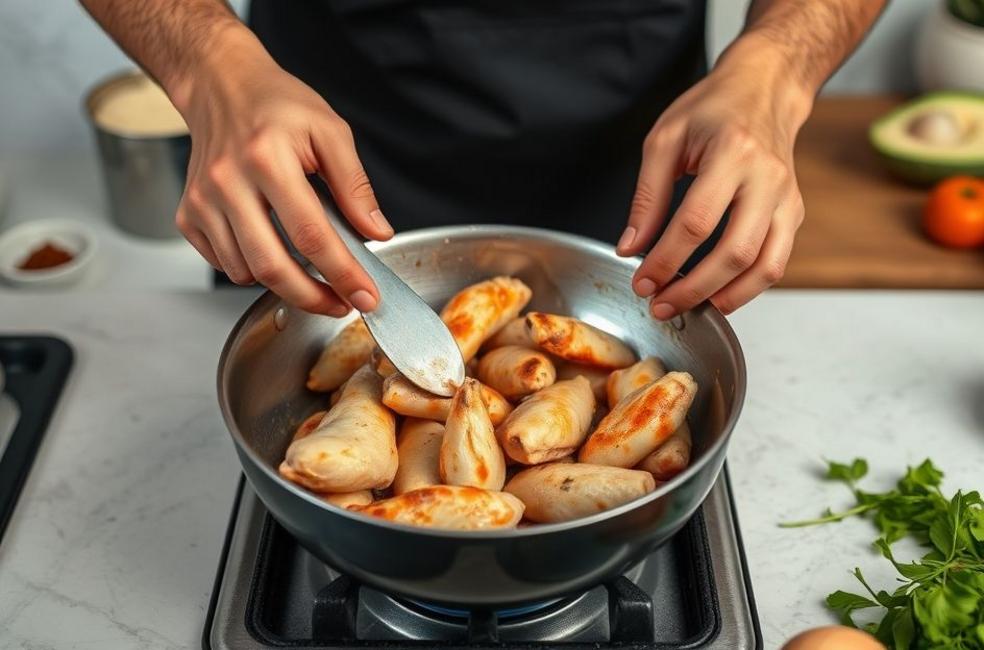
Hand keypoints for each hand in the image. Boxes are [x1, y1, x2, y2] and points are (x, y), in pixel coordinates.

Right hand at [170, 28, 390, 314]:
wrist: (222, 87)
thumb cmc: (278, 107)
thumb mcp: (331, 132)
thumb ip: (355, 186)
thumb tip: (377, 233)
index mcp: (267, 159)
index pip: (311, 235)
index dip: (342, 274)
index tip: (366, 296)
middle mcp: (227, 183)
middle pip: (273, 266)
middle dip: (313, 298)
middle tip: (342, 304)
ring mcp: (202, 203)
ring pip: (247, 272)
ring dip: (285, 284)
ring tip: (311, 271)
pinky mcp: (187, 216)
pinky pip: (225, 264)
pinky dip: (254, 270)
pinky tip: (273, 248)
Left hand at [618, 35, 811, 317]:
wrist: (766, 87)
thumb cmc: (713, 109)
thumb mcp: (665, 140)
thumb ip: (647, 196)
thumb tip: (630, 248)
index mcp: (732, 153)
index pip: (696, 222)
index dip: (666, 260)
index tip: (642, 282)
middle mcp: (768, 178)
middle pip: (735, 252)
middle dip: (693, 288)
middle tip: (660, 306)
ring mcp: (787, 197)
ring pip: (766, 265)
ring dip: (726, 297)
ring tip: (689, 308)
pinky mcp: (794, 212)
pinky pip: (777, 261)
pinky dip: (749, 287)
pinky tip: (717, 295)